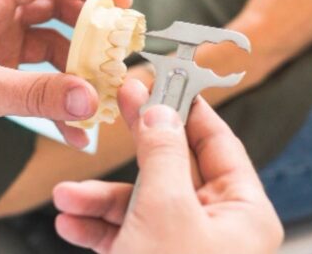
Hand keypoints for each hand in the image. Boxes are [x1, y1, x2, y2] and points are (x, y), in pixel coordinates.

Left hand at [0, 0, 132, 167]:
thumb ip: (38, 93)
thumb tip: (86, 96)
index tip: (116, 1)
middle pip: (52, 10)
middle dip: (87, 29)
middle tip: (116, 45)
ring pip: (49, 49)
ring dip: (75, 70)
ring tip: (99, 92)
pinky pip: (37, 82)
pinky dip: (56, 100)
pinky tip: (73, 126)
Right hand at [53, 80, 282, 253]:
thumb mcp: (165, 209)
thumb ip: (161, 151)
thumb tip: (158, 106)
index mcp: (244, 212)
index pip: (218, 143)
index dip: (187, 107)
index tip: (160, 77)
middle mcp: (221, 231)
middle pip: (173, 171)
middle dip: (129, 155)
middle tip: (112, 109)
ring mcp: (188, 253)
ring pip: (143, 206)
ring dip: (101, 199)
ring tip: (67, 196)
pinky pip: (129, 237)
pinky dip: (99, 228)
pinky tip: (70, 221)